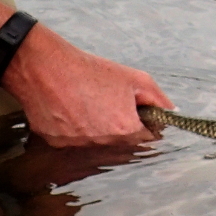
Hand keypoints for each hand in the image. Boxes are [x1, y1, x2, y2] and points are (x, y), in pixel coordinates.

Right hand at [1, 25, 173, 146]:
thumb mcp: (135, 79)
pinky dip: (77, 133)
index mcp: (126, 131)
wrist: (43, 67)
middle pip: (124, 146)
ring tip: (89, 109)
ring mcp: (78, 147)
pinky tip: (71, 113)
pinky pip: (75, 145)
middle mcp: (103, 145)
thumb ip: (158, 100)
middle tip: (111, 109)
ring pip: (99, 147)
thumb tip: (172, 113)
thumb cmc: (90, 70)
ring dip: (100, 134)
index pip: (149, 141)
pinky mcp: (57, 145)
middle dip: (124, 131)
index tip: (139, 116)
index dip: (147, 127)